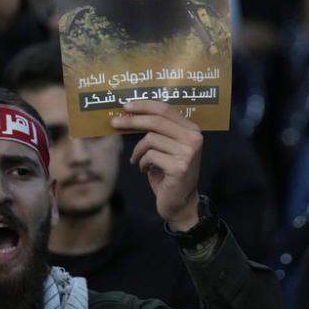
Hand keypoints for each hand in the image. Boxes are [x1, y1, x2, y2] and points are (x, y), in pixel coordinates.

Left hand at [111, 101, 202, 229]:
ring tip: (138, 160)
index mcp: (192, 129)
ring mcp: (188, 153)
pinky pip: (150, 156)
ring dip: (138, 151)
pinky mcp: (179, 167)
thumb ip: (158, 130)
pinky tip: (145, 170)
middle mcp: (193, 138)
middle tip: (114, 123)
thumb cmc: (169, 173)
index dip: (144, 105)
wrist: (180, 202)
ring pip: (150, 139)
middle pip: (157, 121)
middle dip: (133, 121)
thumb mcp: (166, 147)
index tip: (125, 106)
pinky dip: (142, 163)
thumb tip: (130, 112)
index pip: (166, 109)